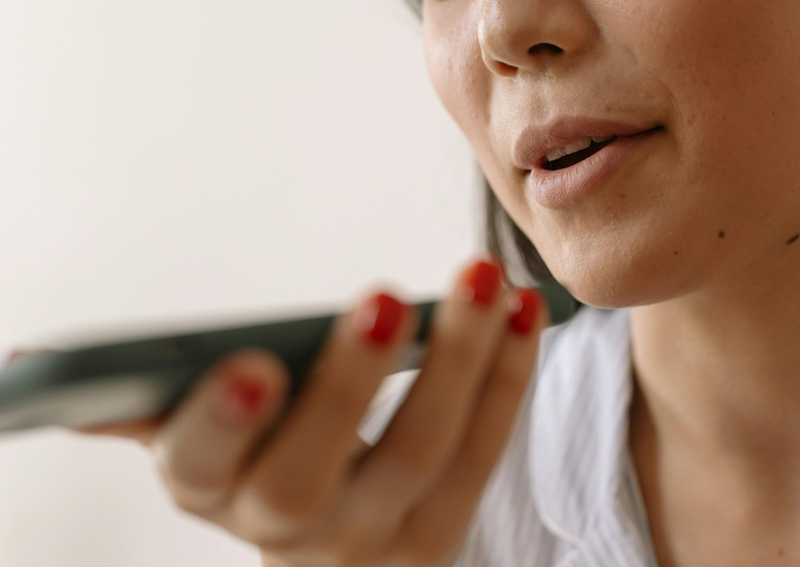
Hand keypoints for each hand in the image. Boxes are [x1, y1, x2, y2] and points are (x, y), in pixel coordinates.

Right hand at [10, 256, 549, 566]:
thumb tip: (47, 373)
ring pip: (421, 457)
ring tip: (483, 281)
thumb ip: (153, 406)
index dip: (220, 421)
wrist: (329, 549)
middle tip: (382, 298)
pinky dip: (506, 379)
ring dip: (458, 366)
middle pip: (314, 470)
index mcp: (209, 489)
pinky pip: (483, 453)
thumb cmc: (260, 462)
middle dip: (349, 386)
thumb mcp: (201, 441)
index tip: (249, 363)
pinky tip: (524, 313)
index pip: (198, 467)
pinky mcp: (440, 532)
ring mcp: (372, 540)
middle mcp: (284, 528)